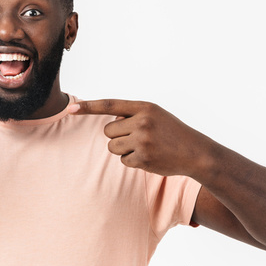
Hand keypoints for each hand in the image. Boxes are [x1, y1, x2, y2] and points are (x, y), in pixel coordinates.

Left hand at [69, 99, 214, 178]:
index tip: (70, 108)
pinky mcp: (143, 159)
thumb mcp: (155, 115)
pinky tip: (149, 157)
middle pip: (108, 131)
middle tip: (137, 137)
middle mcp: (142, 122)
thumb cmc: (172, 132)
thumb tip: (109, 124)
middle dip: (117, 136)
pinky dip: (133, 161)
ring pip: (113, 147)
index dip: (88, 106)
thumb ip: (132, 115)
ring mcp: (142, 141)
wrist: (195, 152)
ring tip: (144, 147)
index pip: (109, 105)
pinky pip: (123, 160)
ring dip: (123, 149)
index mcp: (144, 107)